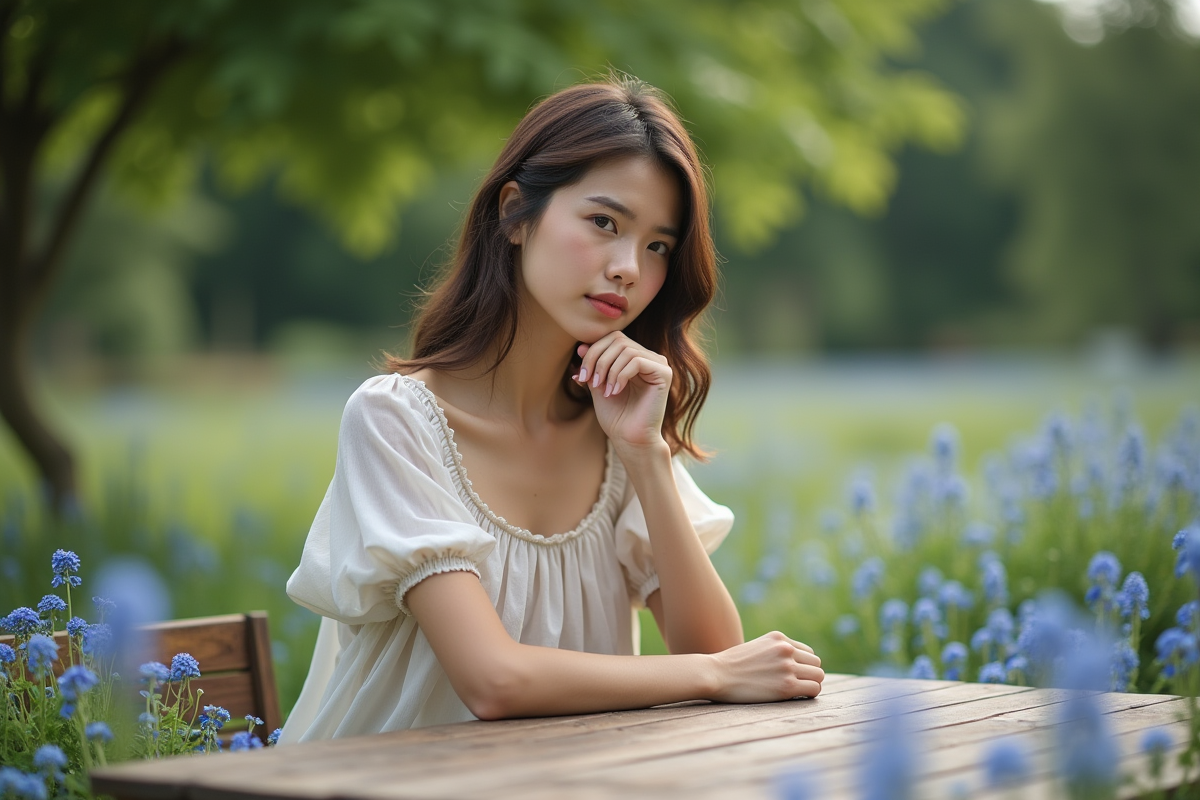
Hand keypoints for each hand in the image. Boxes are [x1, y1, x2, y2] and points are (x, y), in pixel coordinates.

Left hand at [573, 333, 670, 453]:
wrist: (629, 438)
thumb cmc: (615, 415)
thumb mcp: (597, 384)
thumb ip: (592, 365)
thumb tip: (581, 345)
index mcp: (635, 357)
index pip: (612, 338)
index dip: (593, 351)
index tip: (582, 376)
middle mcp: (649, 357)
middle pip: (618, 340)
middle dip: (598, 359)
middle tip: (590, 381)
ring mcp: (659, 364)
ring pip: (626, 350)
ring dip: (608, 370)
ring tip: (604, 390)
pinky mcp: (664, 374)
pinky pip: (637, 361)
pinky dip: (621, 375)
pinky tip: (616, 392)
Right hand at [707, 631, 823, 703]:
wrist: (715, 674)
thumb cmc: (731, 665)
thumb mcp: (755, 648)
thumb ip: (774, 652)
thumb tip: (789, 666)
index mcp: (778, 638)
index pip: (807, 652)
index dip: (802, 666)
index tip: (791, 676)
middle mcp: (786, 649)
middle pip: (816, 663)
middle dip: (808, 675)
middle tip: (795, 686)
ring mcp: (787, 667)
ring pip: (819, 676)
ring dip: (810, 685)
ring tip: (796, 692)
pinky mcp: (787, 686)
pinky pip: (814, 689)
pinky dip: (808, 695)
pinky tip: (795, 698)